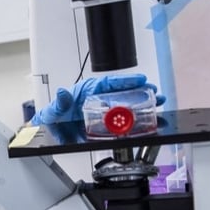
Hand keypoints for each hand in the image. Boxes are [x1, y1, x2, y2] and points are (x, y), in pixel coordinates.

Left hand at [30, 74, 165, 124]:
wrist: (52, 130)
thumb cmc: (54, 114)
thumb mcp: (55, 107)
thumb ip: (60, 101)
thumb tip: (62, 93)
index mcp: (88, 91)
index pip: (109, 83)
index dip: (125, 80)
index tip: (140, 79)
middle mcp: (99, 99)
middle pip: (123, 92)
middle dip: (140, 91)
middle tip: (155, 92)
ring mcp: (103, 111)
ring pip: (125, 106)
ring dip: (142, 104)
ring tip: (157, 104)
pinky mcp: (104, 125)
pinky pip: (121, 122)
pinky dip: (134, 122)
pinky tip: (147, 121)